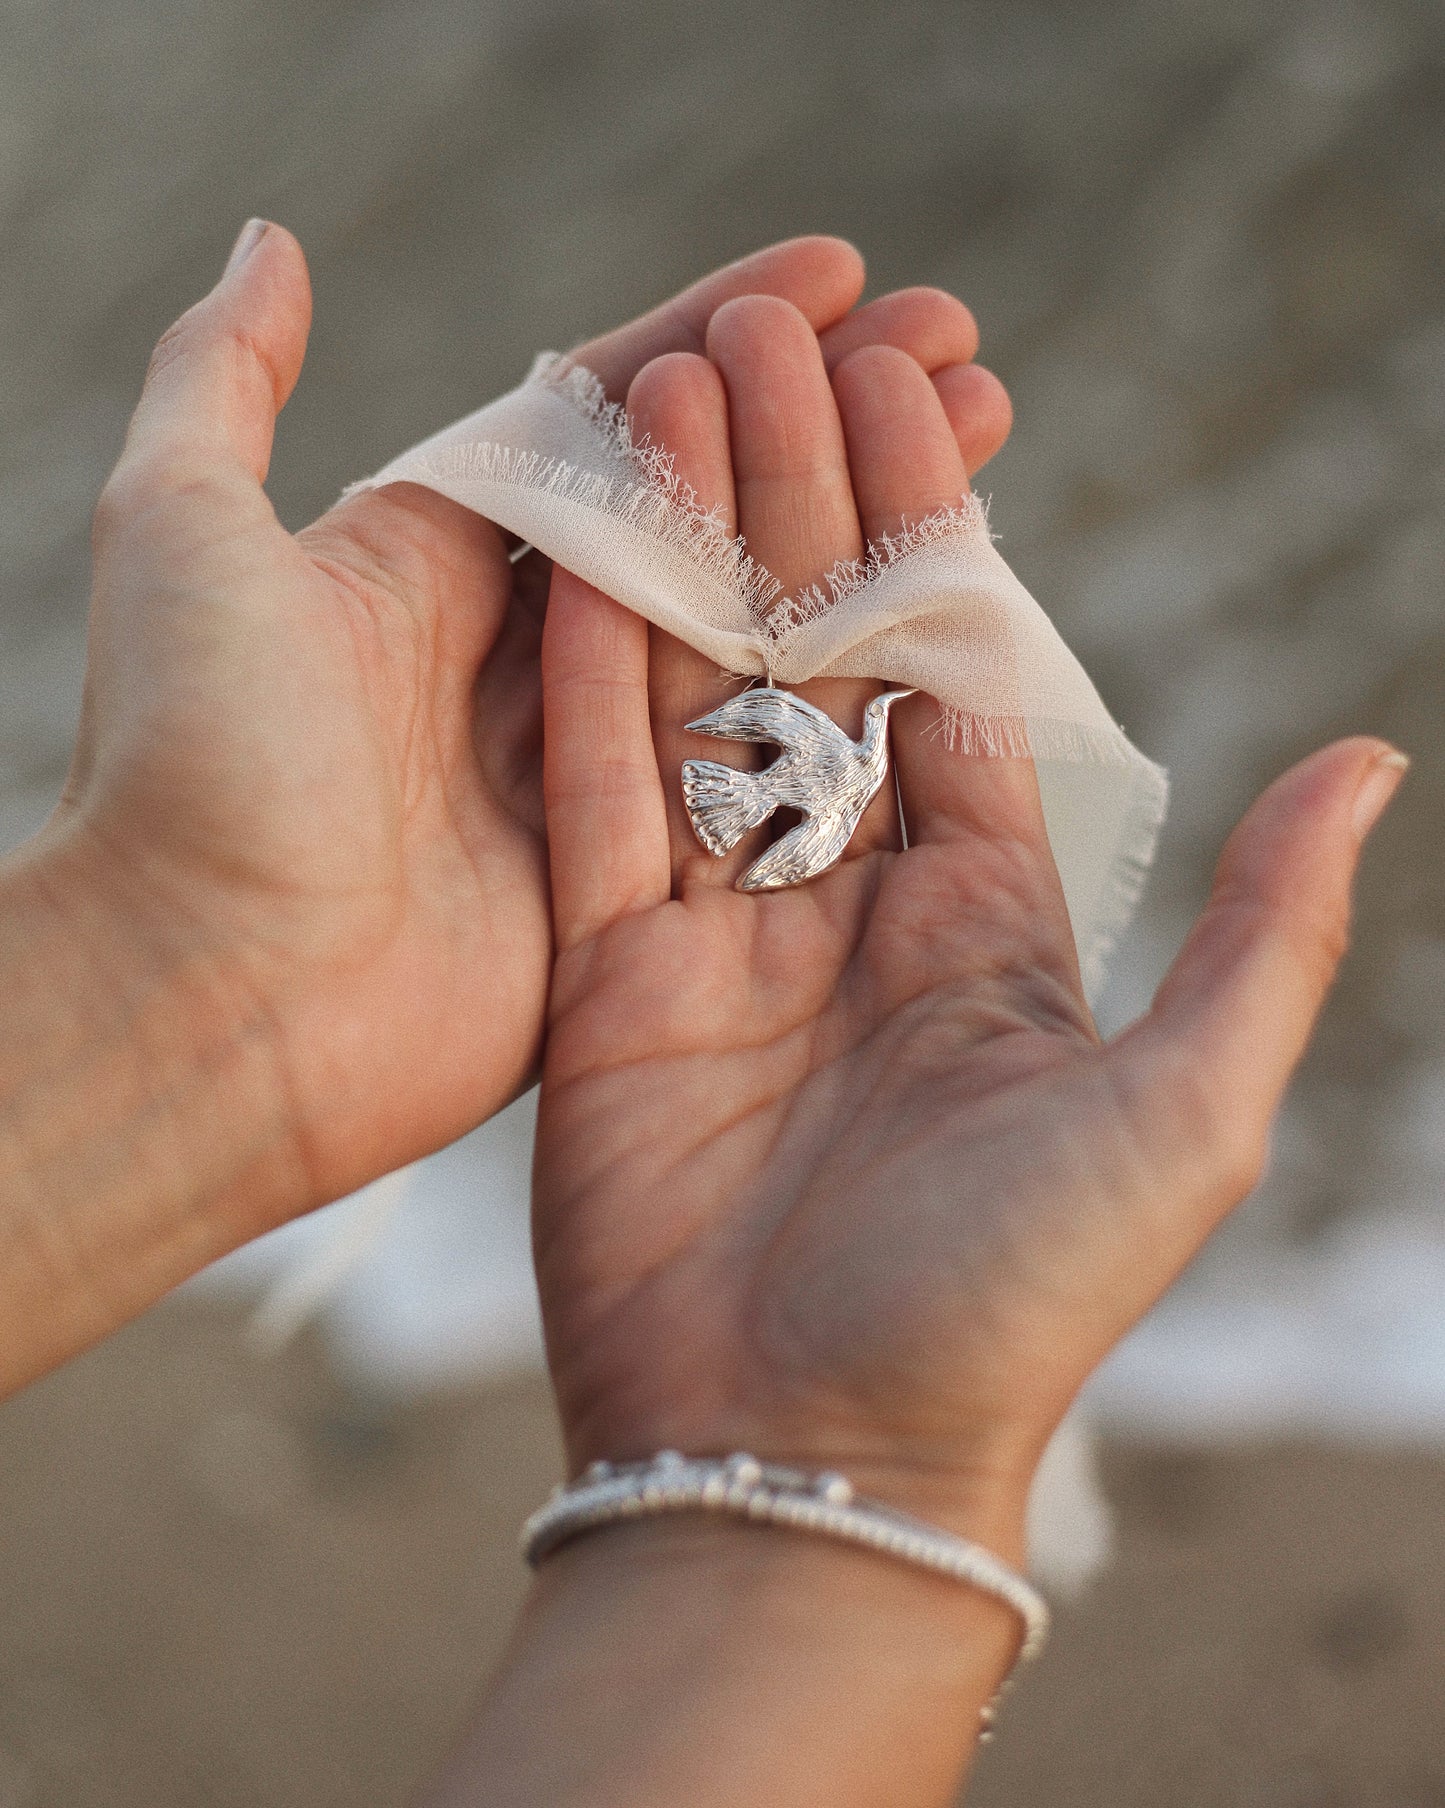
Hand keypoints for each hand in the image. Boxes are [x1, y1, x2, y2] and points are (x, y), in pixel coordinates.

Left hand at [28, 224, 1009, 1218]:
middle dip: (829, 423)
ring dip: (863, 534)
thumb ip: (224, 380)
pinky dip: (845, 691)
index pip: (605, 422)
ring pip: (752, 628)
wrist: (204, 1002)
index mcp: (433, 566)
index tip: (846, 278)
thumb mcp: (177, 533)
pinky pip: (760, 766)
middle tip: (958, 345)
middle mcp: (522, 663)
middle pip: (704, 516)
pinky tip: (939, 612)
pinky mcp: (634, 882)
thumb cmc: (190, 761)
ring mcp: (587, 773)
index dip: (722, 337)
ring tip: (981, 439)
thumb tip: (274, 245)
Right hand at [531, 298, 1406, 1560]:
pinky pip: (592, 799)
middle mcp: (844, 912)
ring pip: (697, 703)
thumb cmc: (1013, 1304)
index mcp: (982, 921)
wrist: (805, 1462)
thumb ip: (1262, 929)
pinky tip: (584, 537)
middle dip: (798, 502)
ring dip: (688, 550)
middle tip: (771, 339)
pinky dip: (589, 671)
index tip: (901, 390)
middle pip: (815, 664)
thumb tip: (1371, 756)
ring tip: (670, 391)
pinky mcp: (601, 982)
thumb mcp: (1182, 1107)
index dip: (927, 537)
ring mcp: (713, 939)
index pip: (952, 685)